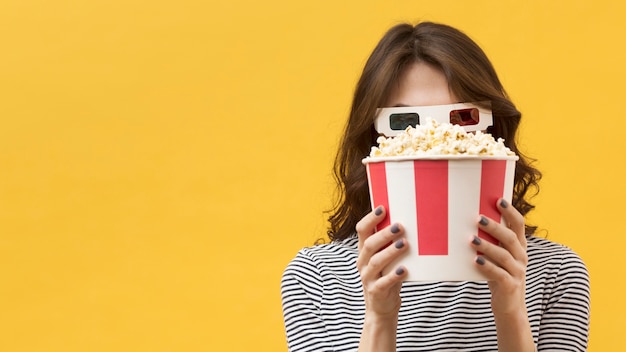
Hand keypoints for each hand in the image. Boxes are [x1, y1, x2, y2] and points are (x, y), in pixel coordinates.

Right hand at [355, 205, 407, 318]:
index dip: (370, 219)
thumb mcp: (385, 258)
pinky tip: (405, 270)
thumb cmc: (386, 276)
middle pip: (369, 245)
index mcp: (364, 251)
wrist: (381, 307)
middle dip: (384, 234)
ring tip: (405, 244)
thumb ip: (390, 243)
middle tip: (400, 226)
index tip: (383, 209)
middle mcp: (363, 262)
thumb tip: (409, 221)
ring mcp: (368, 277)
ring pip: (376, 262)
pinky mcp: (376, 291)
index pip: (362, 231)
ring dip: (390, 252)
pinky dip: (394, 276)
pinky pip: (384, 283)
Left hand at [471, 198, 527, 315]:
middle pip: (510, 238)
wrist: (509, 305)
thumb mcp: (498, 256)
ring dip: (487, 246)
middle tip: (478, 218)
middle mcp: (521, 256)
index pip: (519, 224)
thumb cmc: (499, 274)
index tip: (499, 200)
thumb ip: (491, 241)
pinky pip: (499, 274)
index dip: (510, 212)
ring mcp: (517, 271)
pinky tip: (475, 261)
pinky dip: (487, 267)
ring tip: (471, 239)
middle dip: (494, 227)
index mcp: (519, 246)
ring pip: (503, 255)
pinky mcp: (510, 285)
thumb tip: (468, 220)